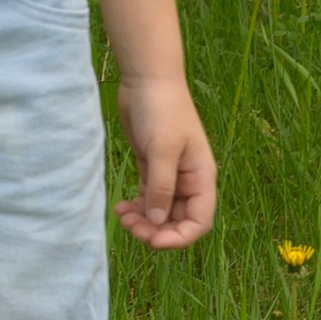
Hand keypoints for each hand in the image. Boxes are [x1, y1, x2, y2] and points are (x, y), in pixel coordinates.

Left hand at [113, 72, 215, 248]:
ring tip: (122, 218)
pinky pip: (146, 196)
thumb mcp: (162, 150)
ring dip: (144, 220)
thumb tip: (157, 222)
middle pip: (177, 219)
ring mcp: (169, 173)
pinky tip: (120, 208)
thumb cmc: (162, 110)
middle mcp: (188, 180)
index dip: (179, 237)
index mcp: (201, 178)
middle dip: (156, 229)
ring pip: (160, 210)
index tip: (154, 240)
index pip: (199, 221)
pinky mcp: (151, 165)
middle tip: (130, 227)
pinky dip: (136, 206)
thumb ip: (160, 187)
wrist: (147, 79)